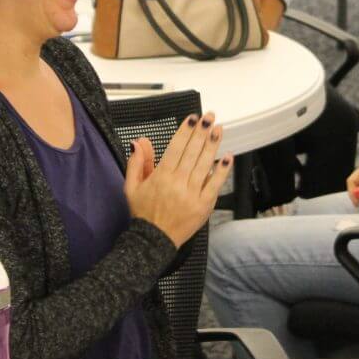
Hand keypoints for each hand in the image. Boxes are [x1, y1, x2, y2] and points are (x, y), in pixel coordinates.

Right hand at [124, 112, 233, 247]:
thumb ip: (137, 163)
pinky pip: (215, 185)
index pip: (175, 148)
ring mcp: (192, 194)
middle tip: (210, 117)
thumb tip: (139, 141)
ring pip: (204, 165)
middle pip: (192, 153)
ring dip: (213, 145)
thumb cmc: (144, 213)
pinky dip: (222, 171)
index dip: (185, 132)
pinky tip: (227, 156)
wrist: (153, 241)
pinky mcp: (203, 205)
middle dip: (202, 132)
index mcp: (160, 177)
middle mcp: (177, 183)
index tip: (193, 119)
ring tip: (219, 129)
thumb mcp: (132, 187)